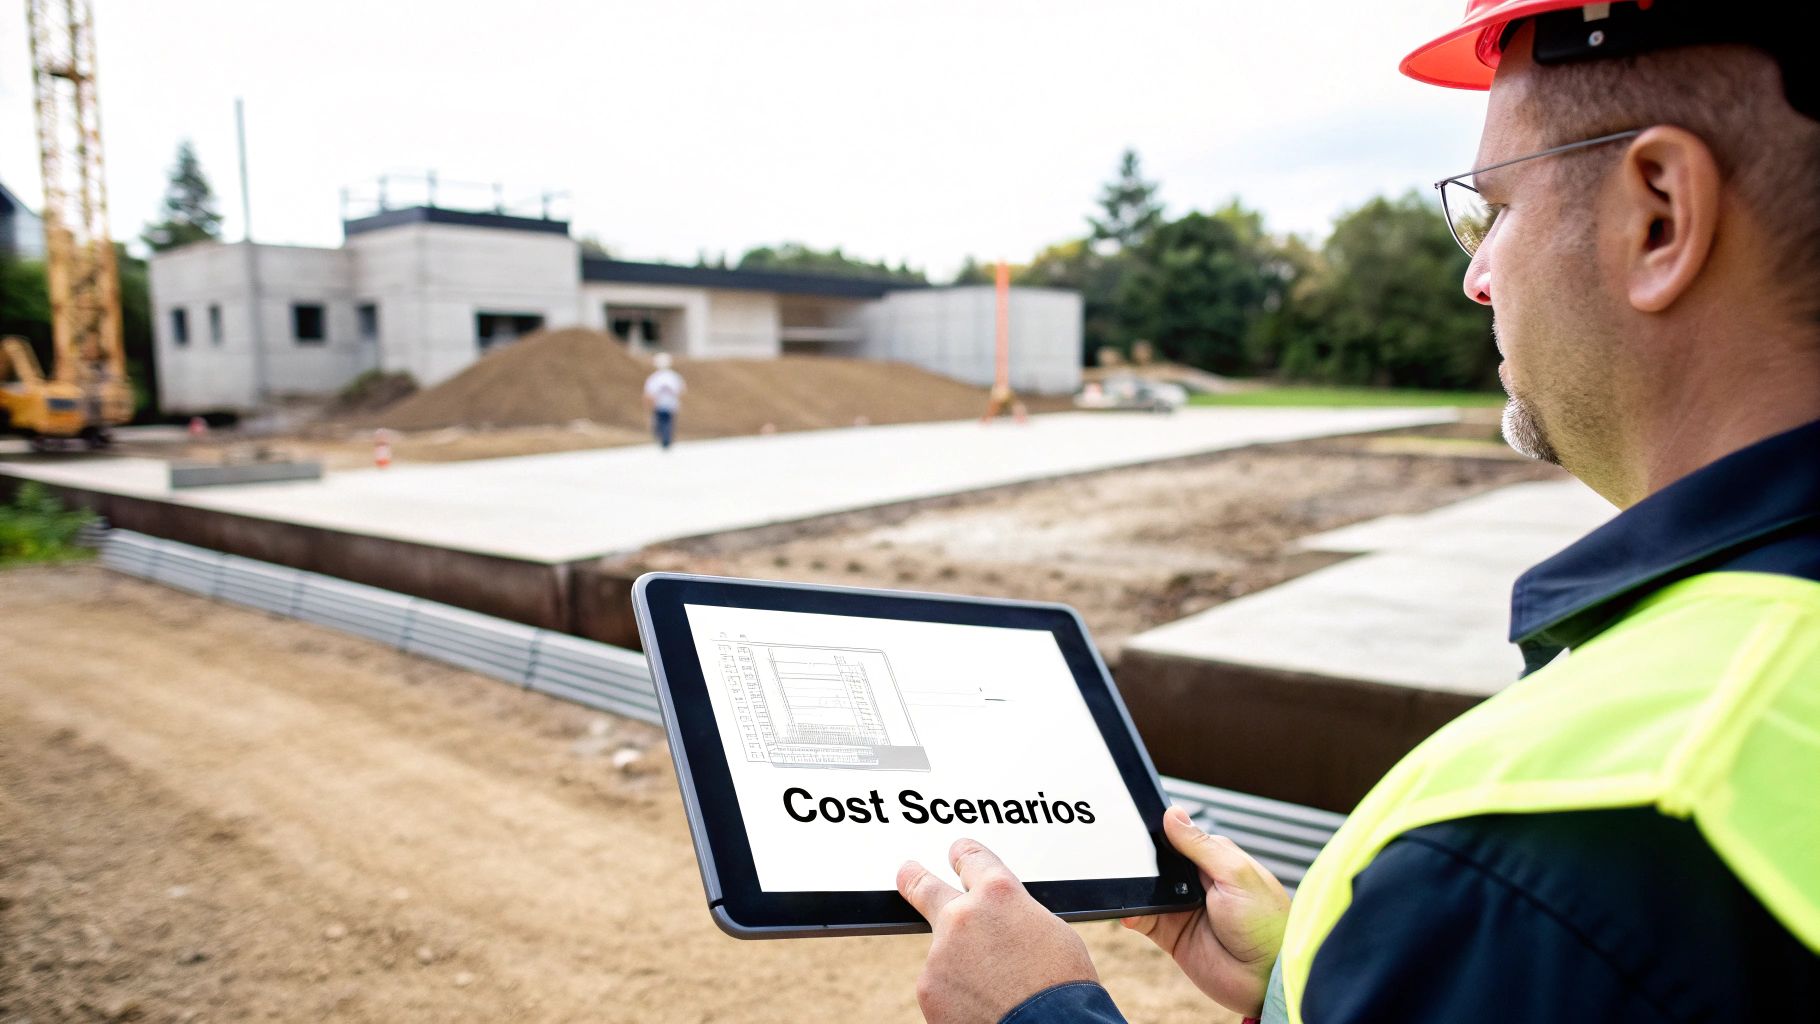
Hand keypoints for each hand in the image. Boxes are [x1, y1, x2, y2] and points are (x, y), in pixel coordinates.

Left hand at [898, 839, 1099, 1023]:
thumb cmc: (1062, 986)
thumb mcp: (1050, 931)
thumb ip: (1013, 914)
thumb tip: (1000, 920)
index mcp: (998, 893)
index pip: (971, 858)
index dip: (963, 856)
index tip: (957, 854)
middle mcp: (962, 916)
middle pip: (924, 888)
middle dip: (914, 878)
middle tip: (906, 872)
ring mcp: (940, 953)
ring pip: (944, 951)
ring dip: (959, 962)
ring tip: (993, 985)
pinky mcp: (928, 988)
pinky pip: (941, 985)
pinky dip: (957, 994)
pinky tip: (983, 1004)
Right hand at [1122, 807, 1290, 1018]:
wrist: (1266, 981)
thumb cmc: (1266, 926)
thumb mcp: (1236, 875)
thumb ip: (1201, 846)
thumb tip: (1173, 814)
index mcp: (1217, 860)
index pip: (1181, 837)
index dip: (1160, 831)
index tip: (1137, 824)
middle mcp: (1198, 882)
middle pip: (1159, 862)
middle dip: (1143, 859)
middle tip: (1126, 856)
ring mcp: (1183, 908)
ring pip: (1148, 889)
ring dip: (1135, 886)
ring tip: (1124, 881)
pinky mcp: (1171, 935)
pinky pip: (1143, 918)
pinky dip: (1131, 912)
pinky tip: (1128, 910)